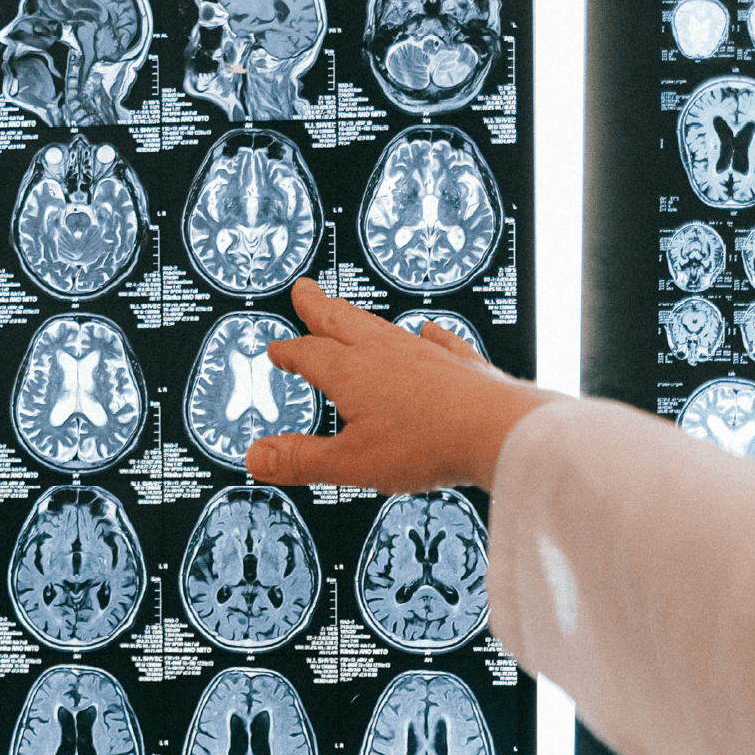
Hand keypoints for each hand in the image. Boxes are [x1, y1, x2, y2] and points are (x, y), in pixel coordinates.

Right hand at [245, 278, 551, 493]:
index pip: (309, 355)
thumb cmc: (427, 444)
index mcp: (352, 372)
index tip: (276, 349)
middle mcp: (385, 353)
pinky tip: (429, 331)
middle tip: (305, 290)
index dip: (289, 352)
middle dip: (319, 308)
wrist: (496, 430)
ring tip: (351, 312)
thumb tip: (257, 457)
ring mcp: (425, 354)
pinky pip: (438, 341)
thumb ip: (301, 460)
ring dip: (360, 318)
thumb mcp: (351, 463)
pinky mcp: (460, 364)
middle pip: (343, 322)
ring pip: (383, 327)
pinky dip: (427, 335)